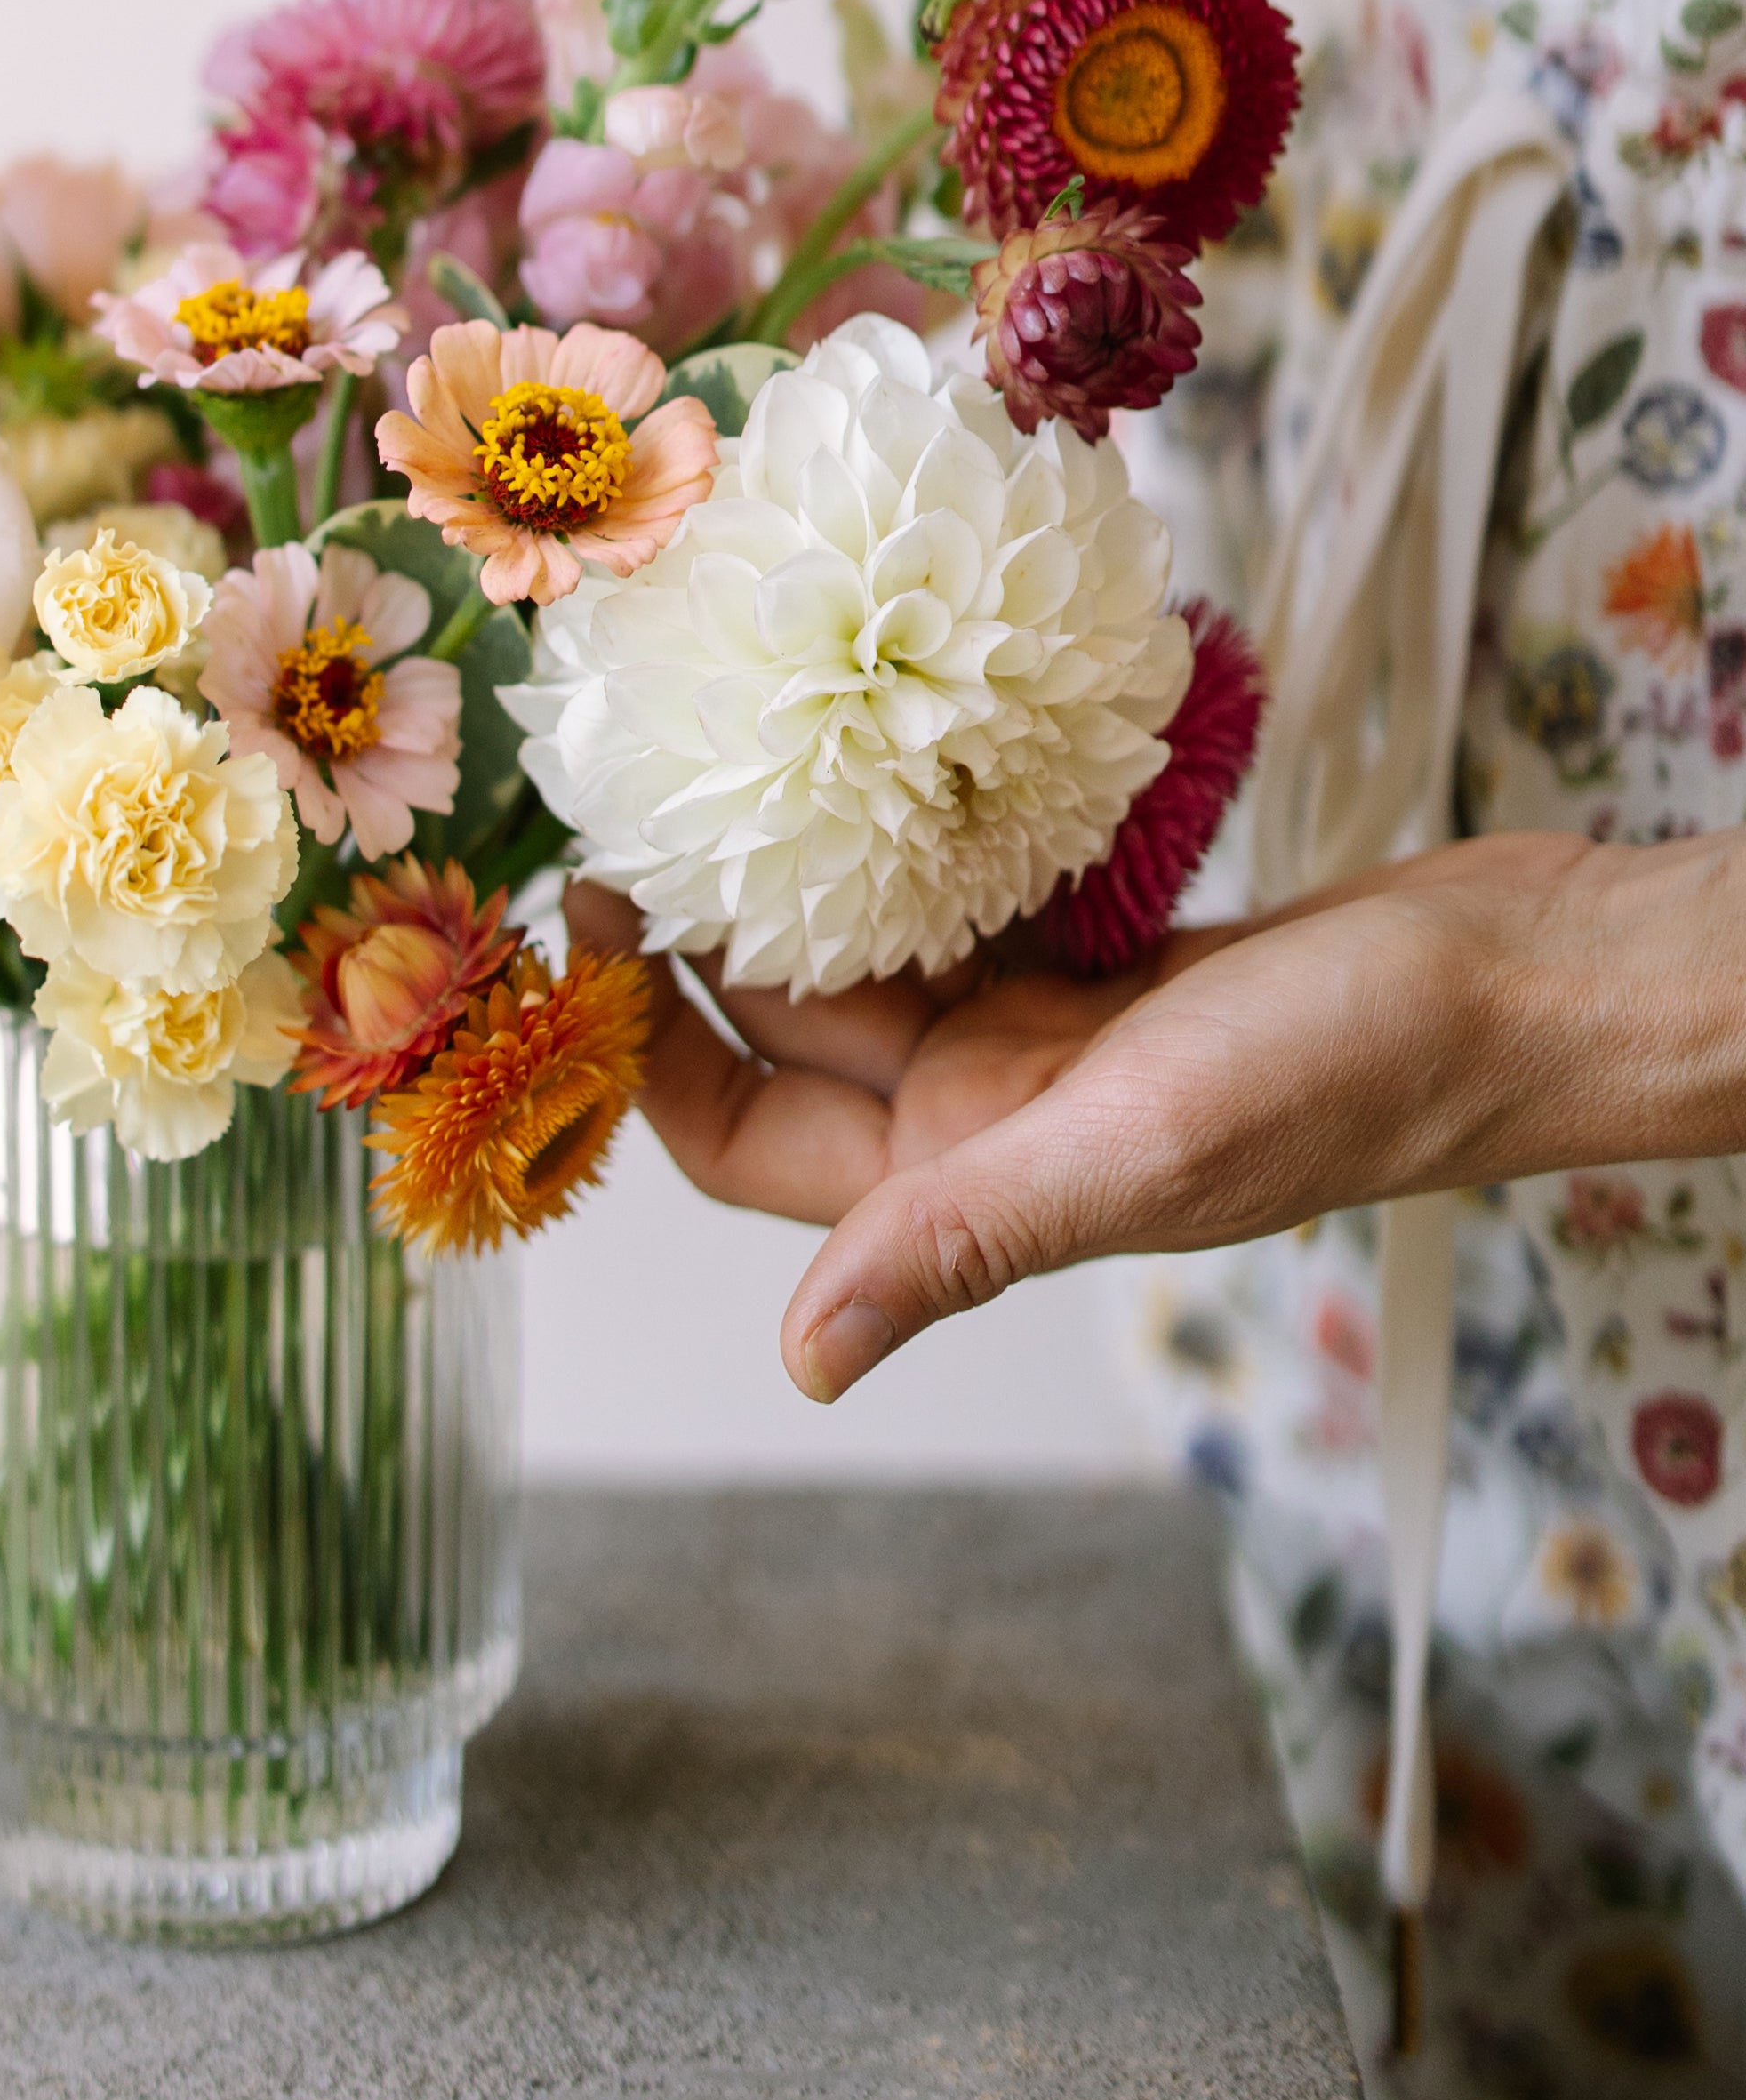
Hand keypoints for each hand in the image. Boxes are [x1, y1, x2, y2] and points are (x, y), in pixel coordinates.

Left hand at [613, 831, 1745, 1406]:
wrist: (1516, 982)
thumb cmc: (1350, 1069)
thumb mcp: (1140, 1144)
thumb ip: (968, 1239)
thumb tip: (803, 1362)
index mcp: (971, 1178)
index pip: (739, 1131)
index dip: (646, 1042)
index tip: (583, 911)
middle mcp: (987, 1115)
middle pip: (782, 1023)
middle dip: (698, 919)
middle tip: (627, 782)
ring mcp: (1049, 1036)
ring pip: (867, 944)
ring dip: (798, 858)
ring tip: (719, 737)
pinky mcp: (1109, 961)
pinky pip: (967, 891)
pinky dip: (917, 827)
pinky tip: (877, 736)